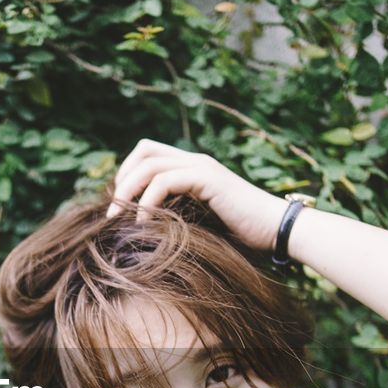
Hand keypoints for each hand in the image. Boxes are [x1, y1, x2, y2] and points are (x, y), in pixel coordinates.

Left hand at [104, 138, 289, 253]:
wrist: (277, 231)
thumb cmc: (243, 236)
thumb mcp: (200, 224)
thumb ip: (176, 217)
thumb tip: (140, 232)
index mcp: (192, 168)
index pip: (147, 154)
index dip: (127, 175)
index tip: (118, 206)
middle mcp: (195, 161)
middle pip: (143, 151)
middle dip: (121, 179)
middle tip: (110, 211)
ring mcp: (202, 167)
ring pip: (149, 164)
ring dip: (126, 191)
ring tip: (117, 219)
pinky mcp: (208, 178)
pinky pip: (165, 181)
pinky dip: (147, 201)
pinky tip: (142, 224)